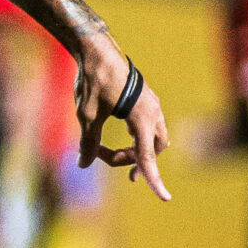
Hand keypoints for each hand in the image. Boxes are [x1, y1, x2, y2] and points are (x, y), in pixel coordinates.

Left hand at [74, 40, 170, 201]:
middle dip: (130, 160)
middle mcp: (153, 111)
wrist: (97, 49)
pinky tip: (117, 134)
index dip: (153, 180)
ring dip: (132, 149)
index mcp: (142, 118)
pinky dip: (134, 137)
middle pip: (152, 150)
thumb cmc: (93, 80)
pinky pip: (148, 127)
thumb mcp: (87, 115)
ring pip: (152, 139)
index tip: (164, 198)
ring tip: (104, 151)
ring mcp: (152, 104)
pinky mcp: (146, 99)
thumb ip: (88, 143)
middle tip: (102, 157)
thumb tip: (83, 164)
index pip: (148, 157)